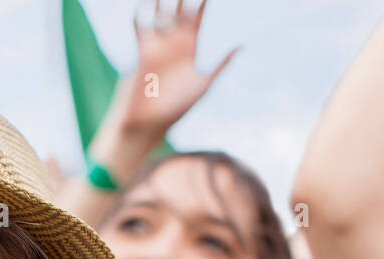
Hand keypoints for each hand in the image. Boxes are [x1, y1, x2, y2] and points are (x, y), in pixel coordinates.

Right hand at [119, 0, 238, 137]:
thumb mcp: (204, 84)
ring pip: (161, 11)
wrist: (148, 122)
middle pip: (181, 7)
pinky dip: (141, 12)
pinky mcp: (143, 50)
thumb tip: (242, 44)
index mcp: (192, 46)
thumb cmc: (178, 107)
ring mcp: (159, 43)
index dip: (206, 0)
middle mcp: (175, 41)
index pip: (201, 14)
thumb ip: (221, 63)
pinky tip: (145, 3)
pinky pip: (141, 25)